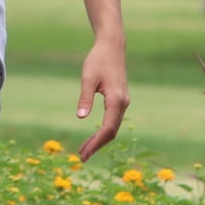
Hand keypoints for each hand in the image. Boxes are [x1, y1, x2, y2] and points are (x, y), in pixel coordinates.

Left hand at [73, 38, 128, 162]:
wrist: (112, 46)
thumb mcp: (88, 78)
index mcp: (116, 100)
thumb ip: (85, 98)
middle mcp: (123, 103)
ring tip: (84, 150)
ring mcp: (123, 102)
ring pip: (113, 128)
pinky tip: (94, 136)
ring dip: (100, 140)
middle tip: (81, 157)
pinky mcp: (120, 100)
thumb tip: (81, 117)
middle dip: (97, 146)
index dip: (95, 144)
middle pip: (111, 132)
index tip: (83, 154)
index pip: (107, 129)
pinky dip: (104, 131)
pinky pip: (113, 121)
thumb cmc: (98, 60)